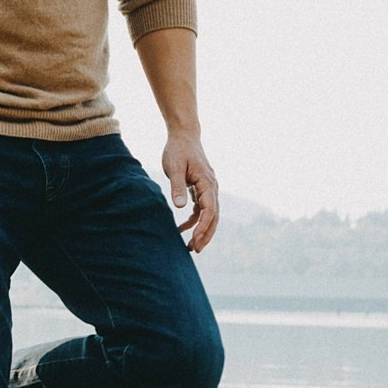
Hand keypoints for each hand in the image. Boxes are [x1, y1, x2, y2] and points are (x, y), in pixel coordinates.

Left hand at [161, 132, 219, 252]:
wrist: (184, 136)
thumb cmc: (178, 150)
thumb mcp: (174, 168)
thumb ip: (177, 187)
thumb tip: (180, 207)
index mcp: (207, 183)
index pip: (209, 210)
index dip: (203, 226)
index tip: (195, 239)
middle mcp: (212, 187)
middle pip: (213, 216)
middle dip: (206, 235)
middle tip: (195, 250)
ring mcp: (208, 189)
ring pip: (209, 215)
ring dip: (202, 231)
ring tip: (190, 247)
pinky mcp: (200, 189)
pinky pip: (200, 209)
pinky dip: (193, 221)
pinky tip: (182, 230)